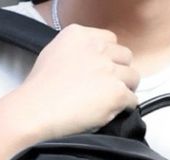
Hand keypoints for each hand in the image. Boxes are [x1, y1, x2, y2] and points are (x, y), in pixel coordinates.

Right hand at [13, 23, 140, 139]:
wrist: (35, 110)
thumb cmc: (38, 90)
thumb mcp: (53, 54)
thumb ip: (76, 53)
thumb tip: (89, 65)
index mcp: (80, 35)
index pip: (109, 40)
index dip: (108, 58)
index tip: (101, 71)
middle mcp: (97, 48)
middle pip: (125, 56)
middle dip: (119, 72)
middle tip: (108, 88)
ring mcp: (109, 70)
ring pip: (133, 77)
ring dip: (125, 90)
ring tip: (110, 102)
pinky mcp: (116, 93)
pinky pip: (132, 100)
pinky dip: (124, 108)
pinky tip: (110, 114)